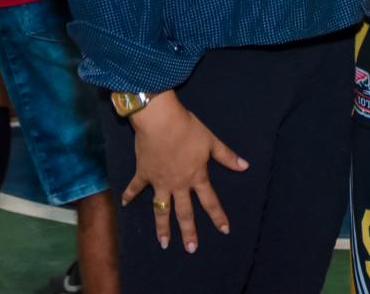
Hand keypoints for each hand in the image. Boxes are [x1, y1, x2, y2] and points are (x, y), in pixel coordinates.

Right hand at [123, 92, 248, 252]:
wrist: (160, 121)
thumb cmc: (188, 129)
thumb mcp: (211, 141)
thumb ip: (227, 156)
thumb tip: (245, 167)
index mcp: (196, 177)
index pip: (210, 201)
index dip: (218, 216)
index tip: (224, 230)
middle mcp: (178, 184)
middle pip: (184, 213)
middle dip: (188, 232)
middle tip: (191, 249)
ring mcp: (159, 182)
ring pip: (161, 209)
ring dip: (162, 227)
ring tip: (163, 243)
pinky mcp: (143, 174)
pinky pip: (135, 188)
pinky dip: (129, 195)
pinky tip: (125, 204)